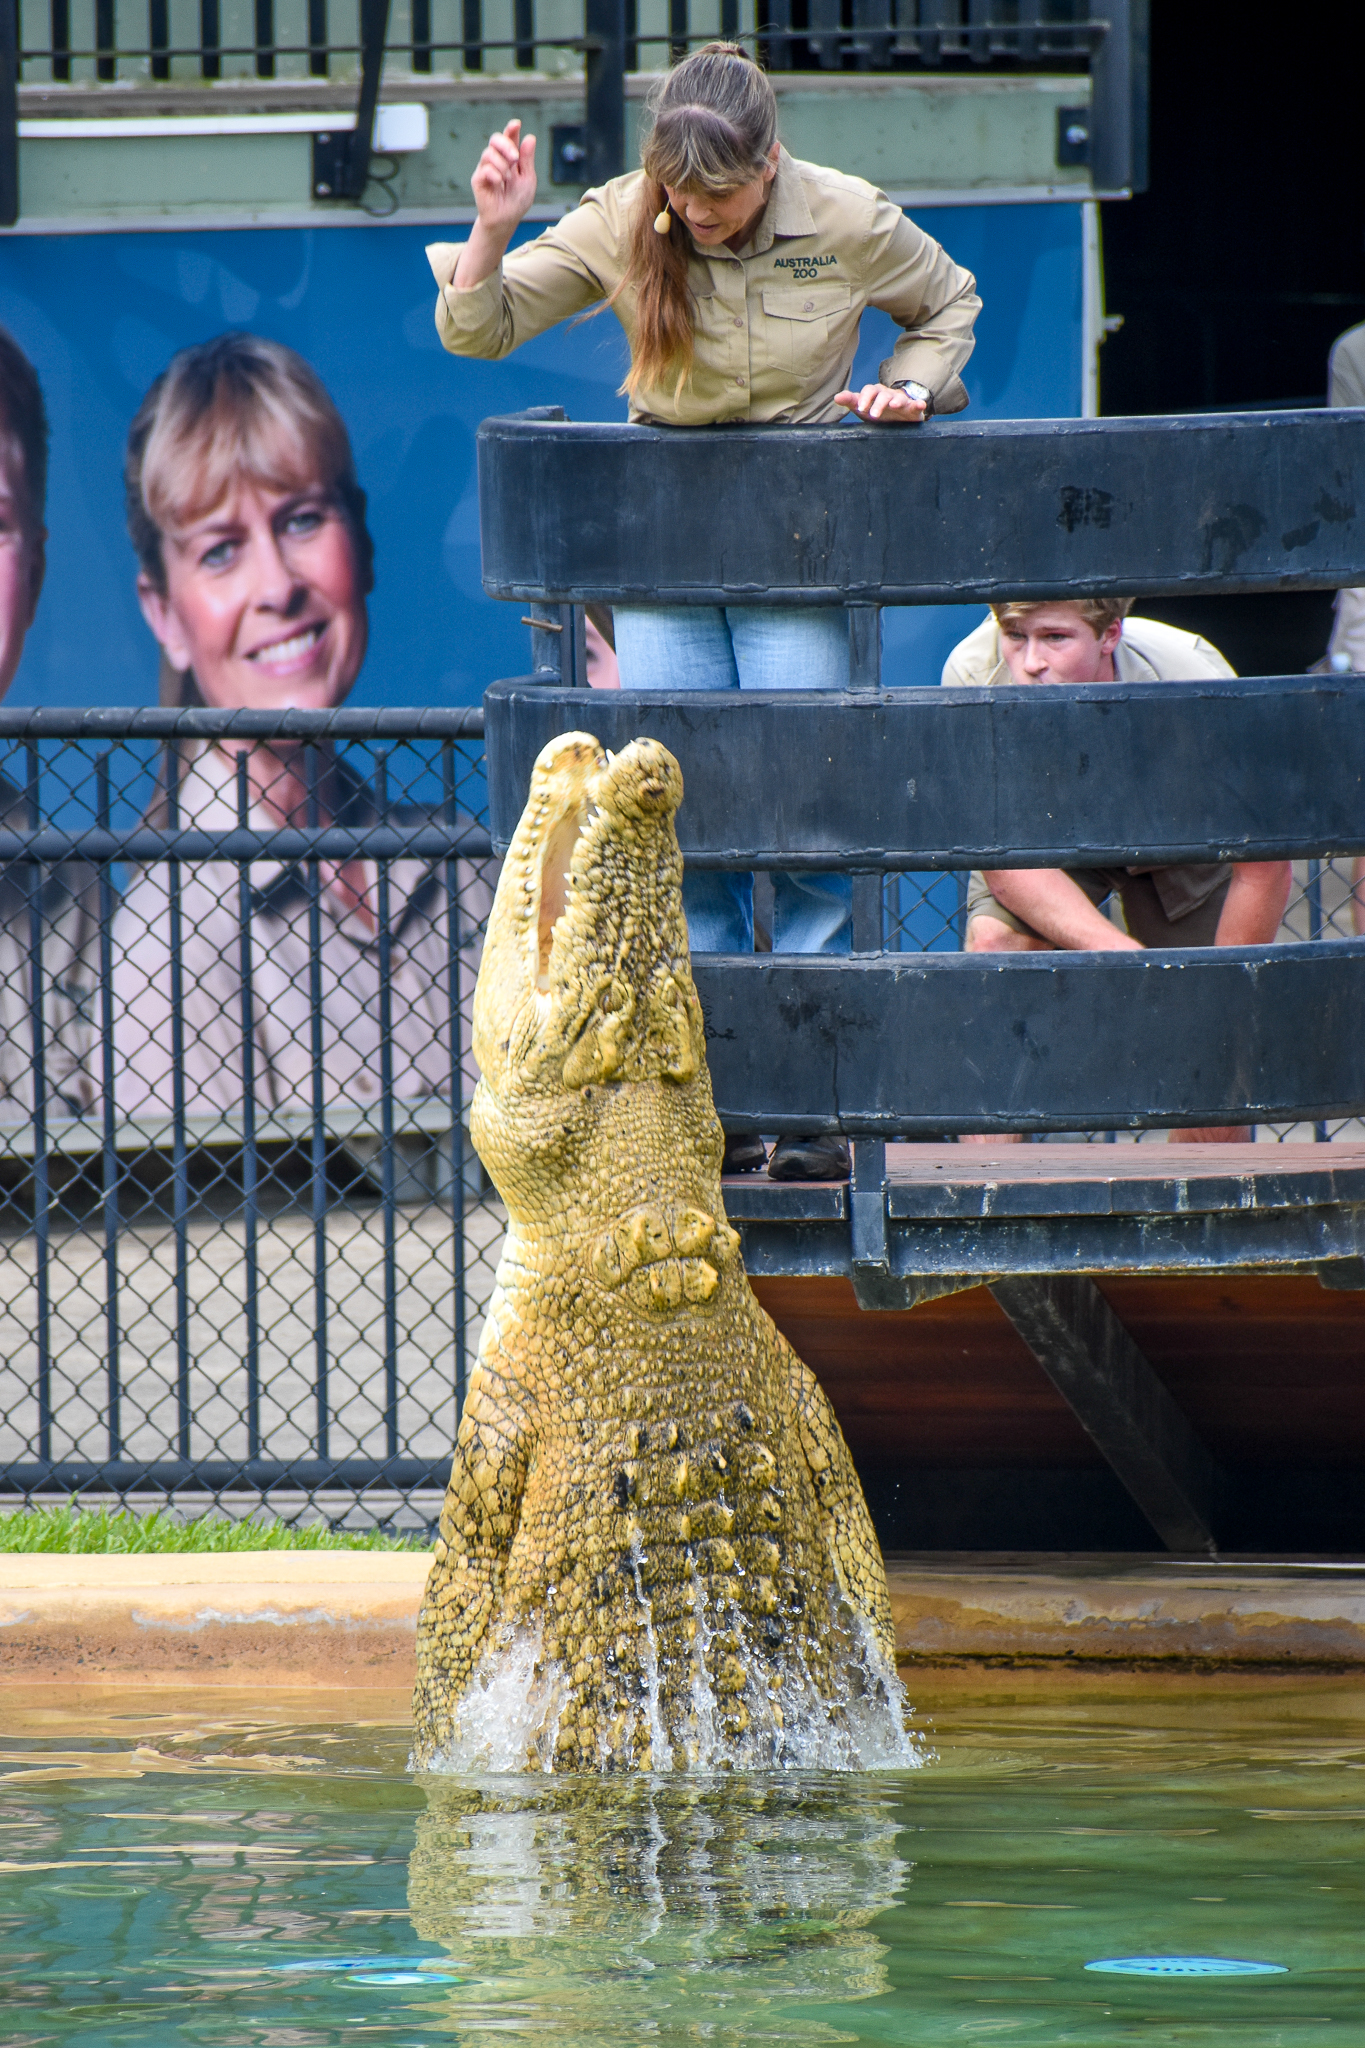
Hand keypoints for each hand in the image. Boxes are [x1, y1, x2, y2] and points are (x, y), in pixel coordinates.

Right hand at [471, 118, 537, 234]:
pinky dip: (494, 174)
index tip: (516, 124)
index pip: (509, 137)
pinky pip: (485, 169)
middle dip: (506, 144)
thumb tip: (530, 137)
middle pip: (495, 139)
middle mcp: (497, 159)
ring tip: (507, 179)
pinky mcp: (478, 179)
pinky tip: (499, 183)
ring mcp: (486, 168)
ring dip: (502, 164)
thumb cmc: (517, 199)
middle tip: (515, 158)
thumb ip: (527, 159)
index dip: (511, 129)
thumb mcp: (527, 178)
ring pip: (489, 153)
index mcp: (510, 157)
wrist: (506, 219)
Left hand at [833, 383, 926, 423]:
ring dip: (897, 401)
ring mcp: (901, 401)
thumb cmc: (878, 411)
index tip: (860, 407)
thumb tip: (836, 397)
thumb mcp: (863, 408)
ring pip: (899, 399)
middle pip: (883, 395)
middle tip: (873, 415)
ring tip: (894, 406)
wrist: (898, 416)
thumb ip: (851, 402)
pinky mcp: (913, 408)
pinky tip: (920, 404)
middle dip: (878, 403)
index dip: (864, 398)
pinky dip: (918, 404)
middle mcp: (888, 395)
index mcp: (875, 393)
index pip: (869, 391)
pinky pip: (916, 404)